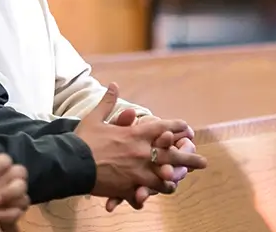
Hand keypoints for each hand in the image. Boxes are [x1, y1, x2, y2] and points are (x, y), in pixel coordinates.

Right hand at [74, 83, 207, 208]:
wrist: (71, 162)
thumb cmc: (82, 139)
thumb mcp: (95, 117)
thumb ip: (108, 101)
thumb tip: (114, 84)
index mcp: (135, 134)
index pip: (162, 127)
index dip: (177, 127)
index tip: (187, 128)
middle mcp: (141, 152)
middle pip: (172, 155)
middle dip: (189, 158)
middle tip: (204, 163)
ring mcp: (137, 170)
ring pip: (164, 176)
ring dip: (174, 178)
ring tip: (181, 180)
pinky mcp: (130, 186)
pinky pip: (149, 189)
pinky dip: (156, 190)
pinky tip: (162, 191)